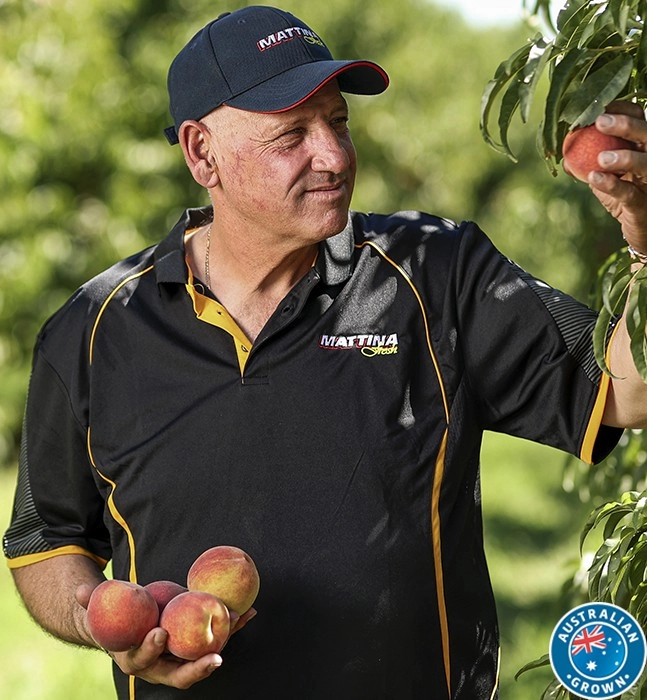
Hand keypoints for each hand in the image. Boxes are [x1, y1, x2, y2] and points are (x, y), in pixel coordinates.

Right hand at [76, 583, 256, 688]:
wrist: (134, 627)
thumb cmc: (117, 619)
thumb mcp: (103, 611)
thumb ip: (93, 602)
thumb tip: (80, 591)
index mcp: (135, 659)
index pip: (143, 660)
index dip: (150, 649)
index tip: (159, 633)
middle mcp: (161, 665)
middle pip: (180, 674)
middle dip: (197, 669)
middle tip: (213, 658)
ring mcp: (181, 658)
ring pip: (203, 656)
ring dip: (224, 641)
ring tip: (240, 622)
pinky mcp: (197, 646)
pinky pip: (216, 638)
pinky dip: (232, 626)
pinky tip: (249, 611)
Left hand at [587, 102, 646, 253]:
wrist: (639, 228)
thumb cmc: (622, 195)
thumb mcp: (603, 174)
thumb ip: (585, 160)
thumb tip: (562, 146)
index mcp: (644, 146)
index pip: (640, 117)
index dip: (623, 109)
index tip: (600, 106)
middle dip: (626, 126)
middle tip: (600, 121)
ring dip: (625, 157)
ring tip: (601, 157)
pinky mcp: (644, 206)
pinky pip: (630, 194)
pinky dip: (612, 185)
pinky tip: (595, 178)